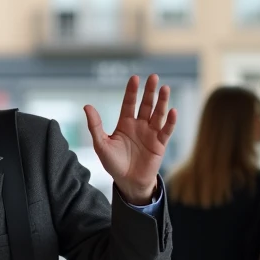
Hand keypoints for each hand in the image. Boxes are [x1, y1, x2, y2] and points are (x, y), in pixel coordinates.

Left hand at [84, 74, 176, 204]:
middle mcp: (140, 126)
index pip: (129, 103)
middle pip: (146, 105)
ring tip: (165, 88)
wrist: (128, 182)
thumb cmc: (114, 164)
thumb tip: (87, 106)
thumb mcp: (101, 144)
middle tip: (153, 77)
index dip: (132, 91)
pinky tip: (173, 111)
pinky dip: (170, 121)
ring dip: (162, 102)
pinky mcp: (160, 144)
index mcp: (125, 124)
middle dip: (150, 92)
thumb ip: (95, 126)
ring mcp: (151, 133)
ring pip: (158, 114)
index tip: (134, 78)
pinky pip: (166, 130)